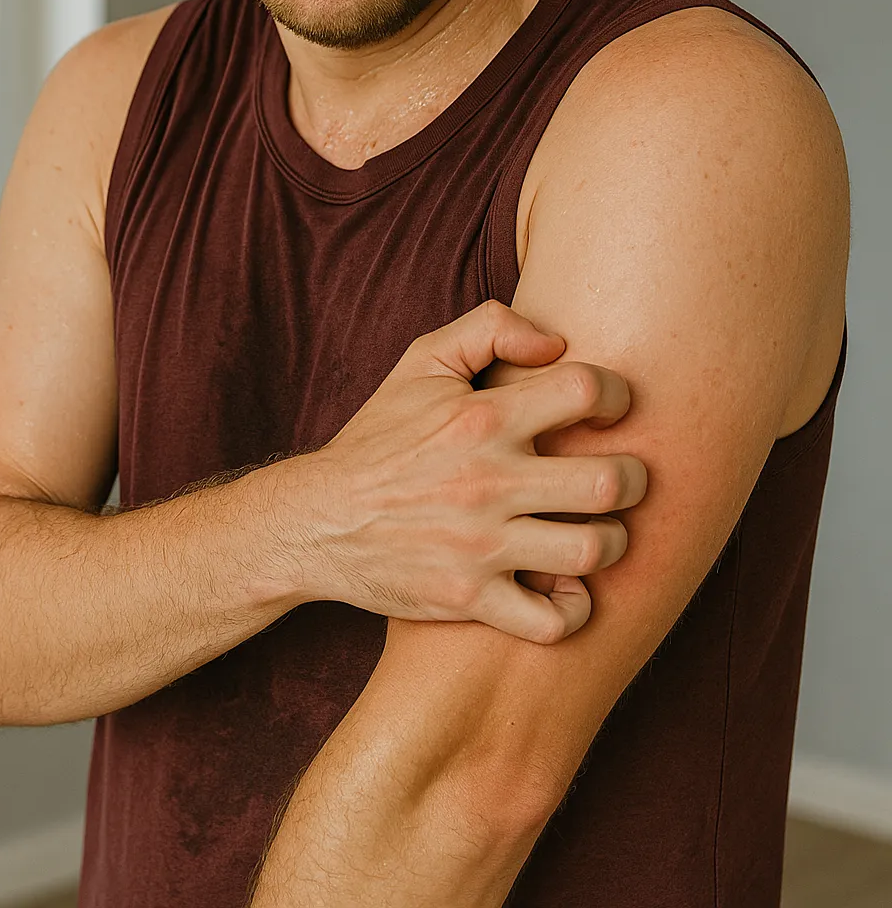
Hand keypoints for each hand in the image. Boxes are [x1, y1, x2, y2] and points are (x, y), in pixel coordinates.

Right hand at [292, 300, 646, 642]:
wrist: (318, 520)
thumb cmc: (380, 438)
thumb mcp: (421, 362)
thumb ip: (490, 327)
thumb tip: (556, 343)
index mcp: (482, 418)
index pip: (585, 390)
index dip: (615, 394)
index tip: (607, 410)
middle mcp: (487, 480)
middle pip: (608, 481)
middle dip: (632, 478)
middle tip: (618, 478)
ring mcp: (481, 545)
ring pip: (592, 551)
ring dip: (611, 542)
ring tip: (596, 530)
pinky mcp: (470, 597)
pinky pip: (551, 621)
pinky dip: (572, 610)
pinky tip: (563, 587)